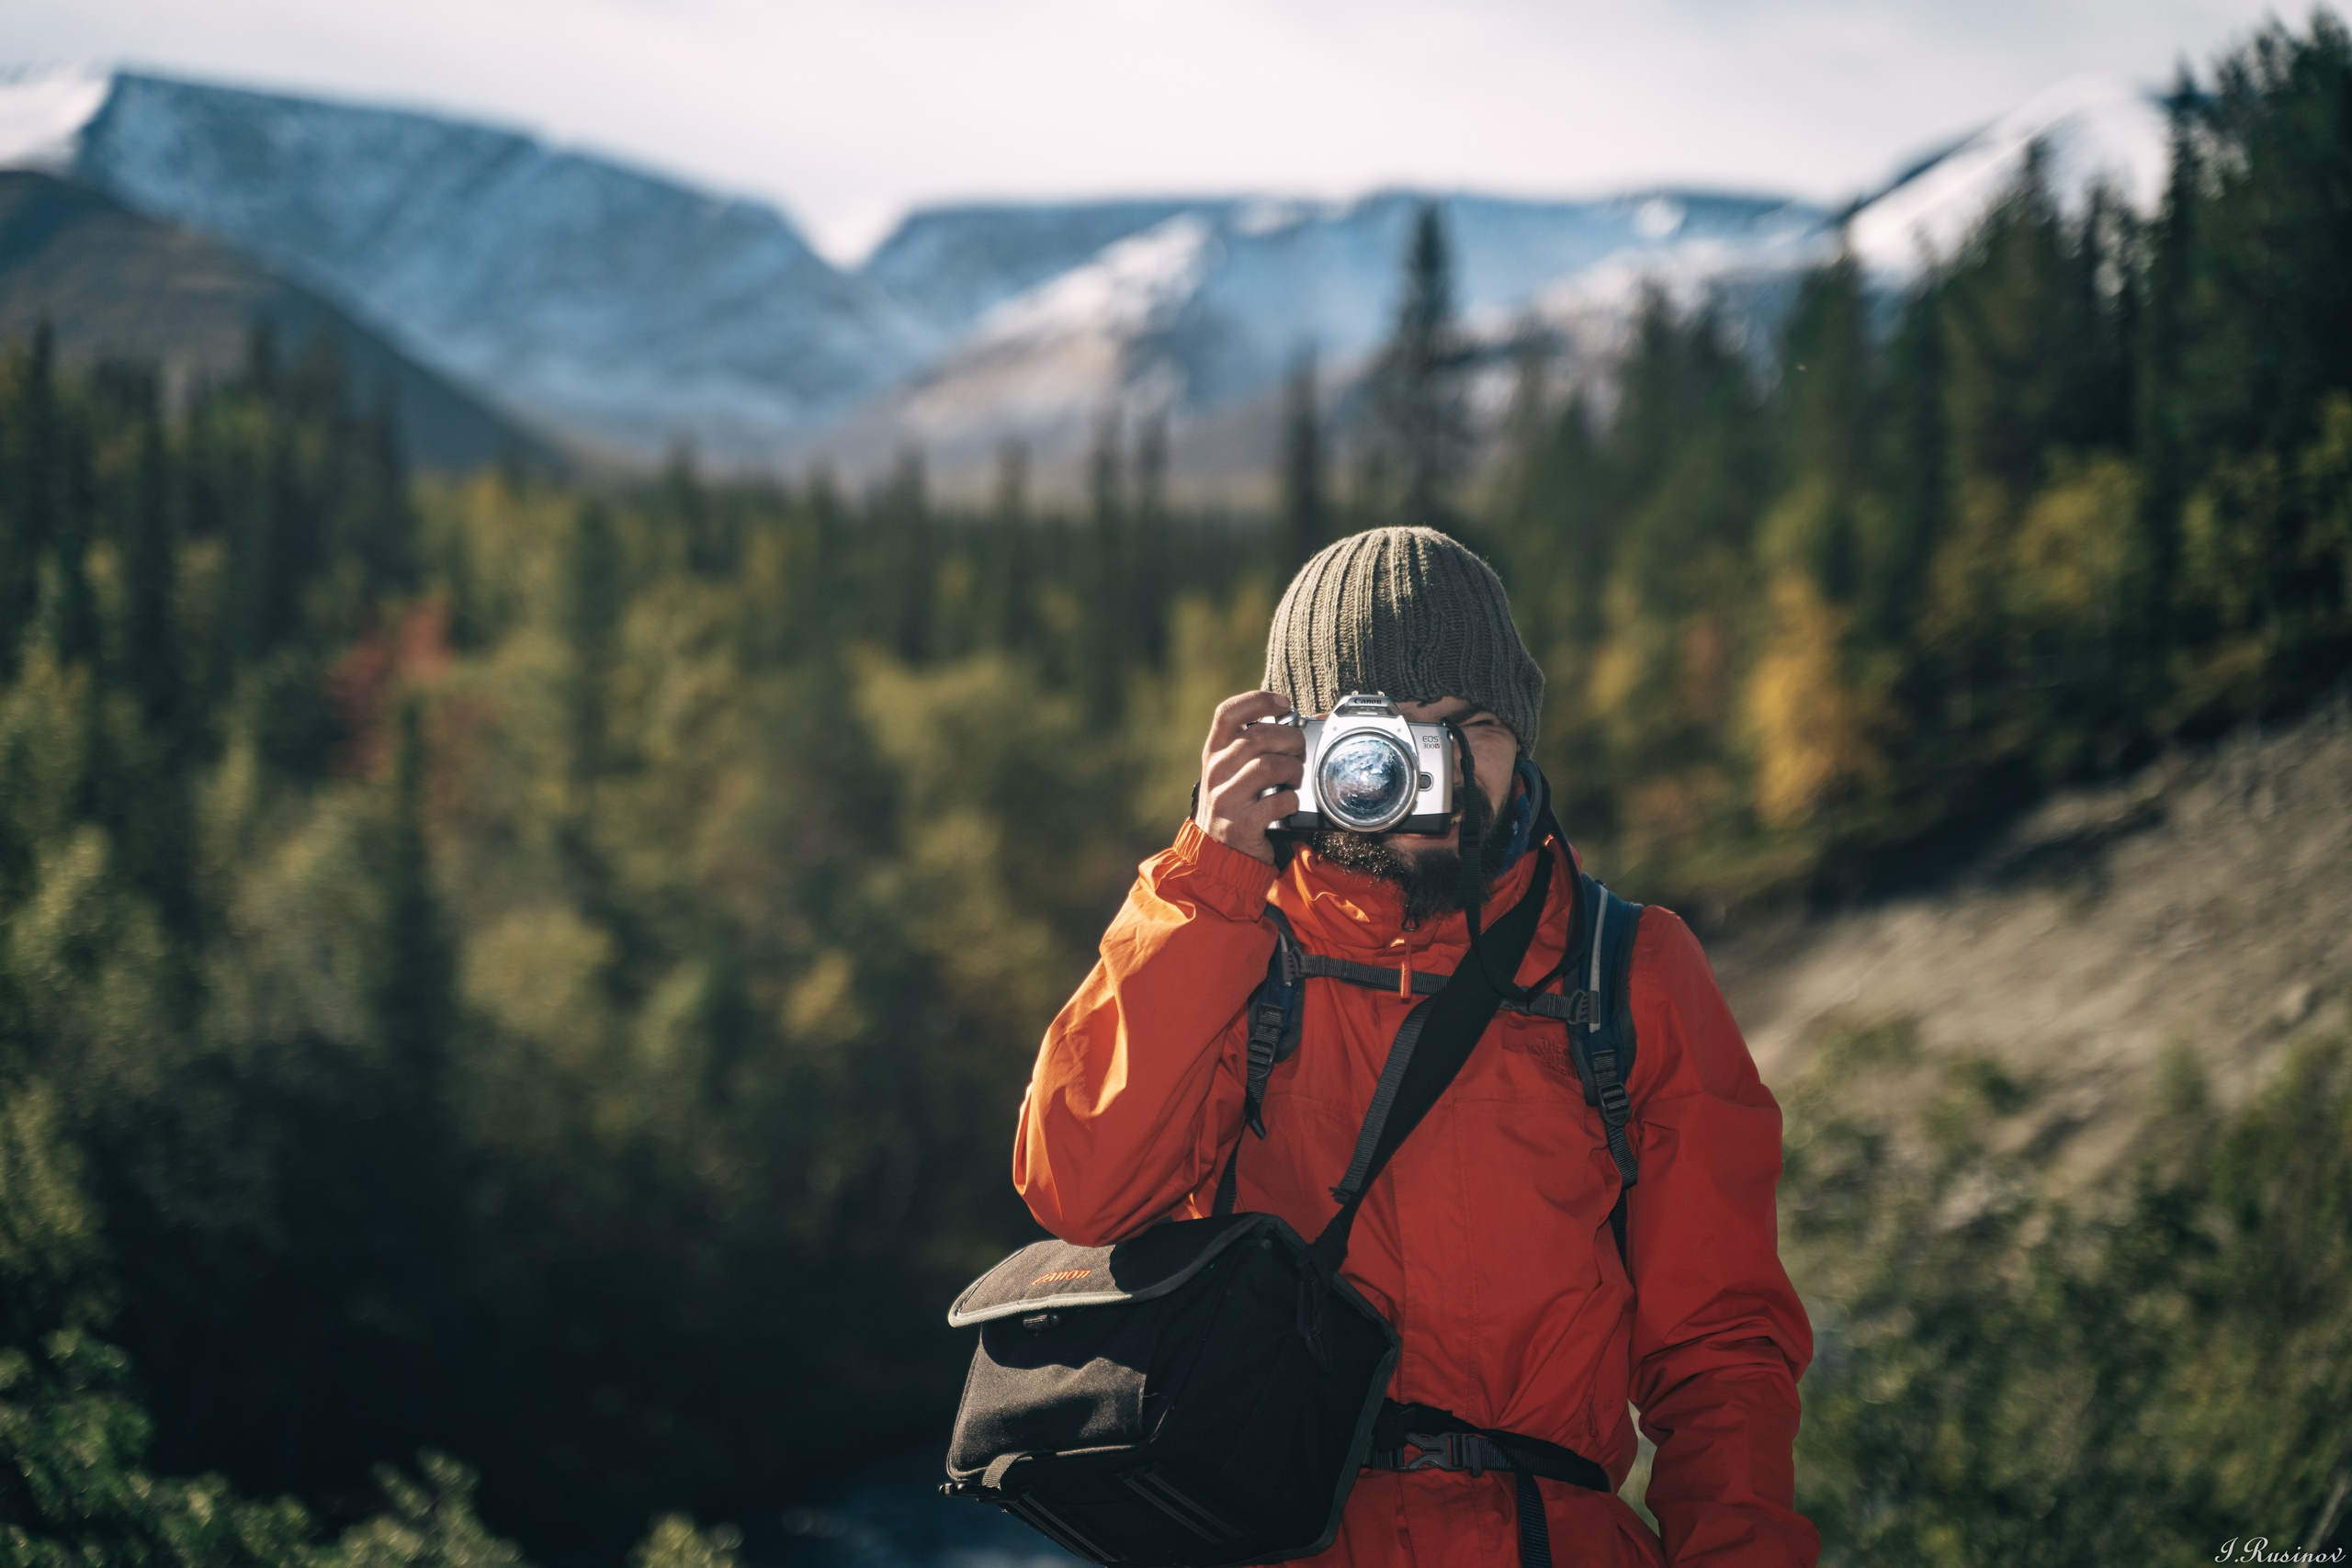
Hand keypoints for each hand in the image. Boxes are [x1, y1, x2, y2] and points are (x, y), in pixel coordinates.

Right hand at [1194, 691, 1304, 864]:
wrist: (1218, 854)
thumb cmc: (1237, 804)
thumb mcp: (1238, 771)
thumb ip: (1265, 746)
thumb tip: (1314, 720)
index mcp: (1214, 752)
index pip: (1228, 713)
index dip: (1258, 700)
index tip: (1284, 704)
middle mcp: (1215, 772)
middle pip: (1258, 736)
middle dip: (1290, 740)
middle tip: (1299, 753)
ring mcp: (1225, 799)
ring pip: (1269, 766)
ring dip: (1293, 771)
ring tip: (1294, 780)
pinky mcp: (1239, 825)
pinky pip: (1277, 802)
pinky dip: (1291, 801)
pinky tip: (1288, 805)